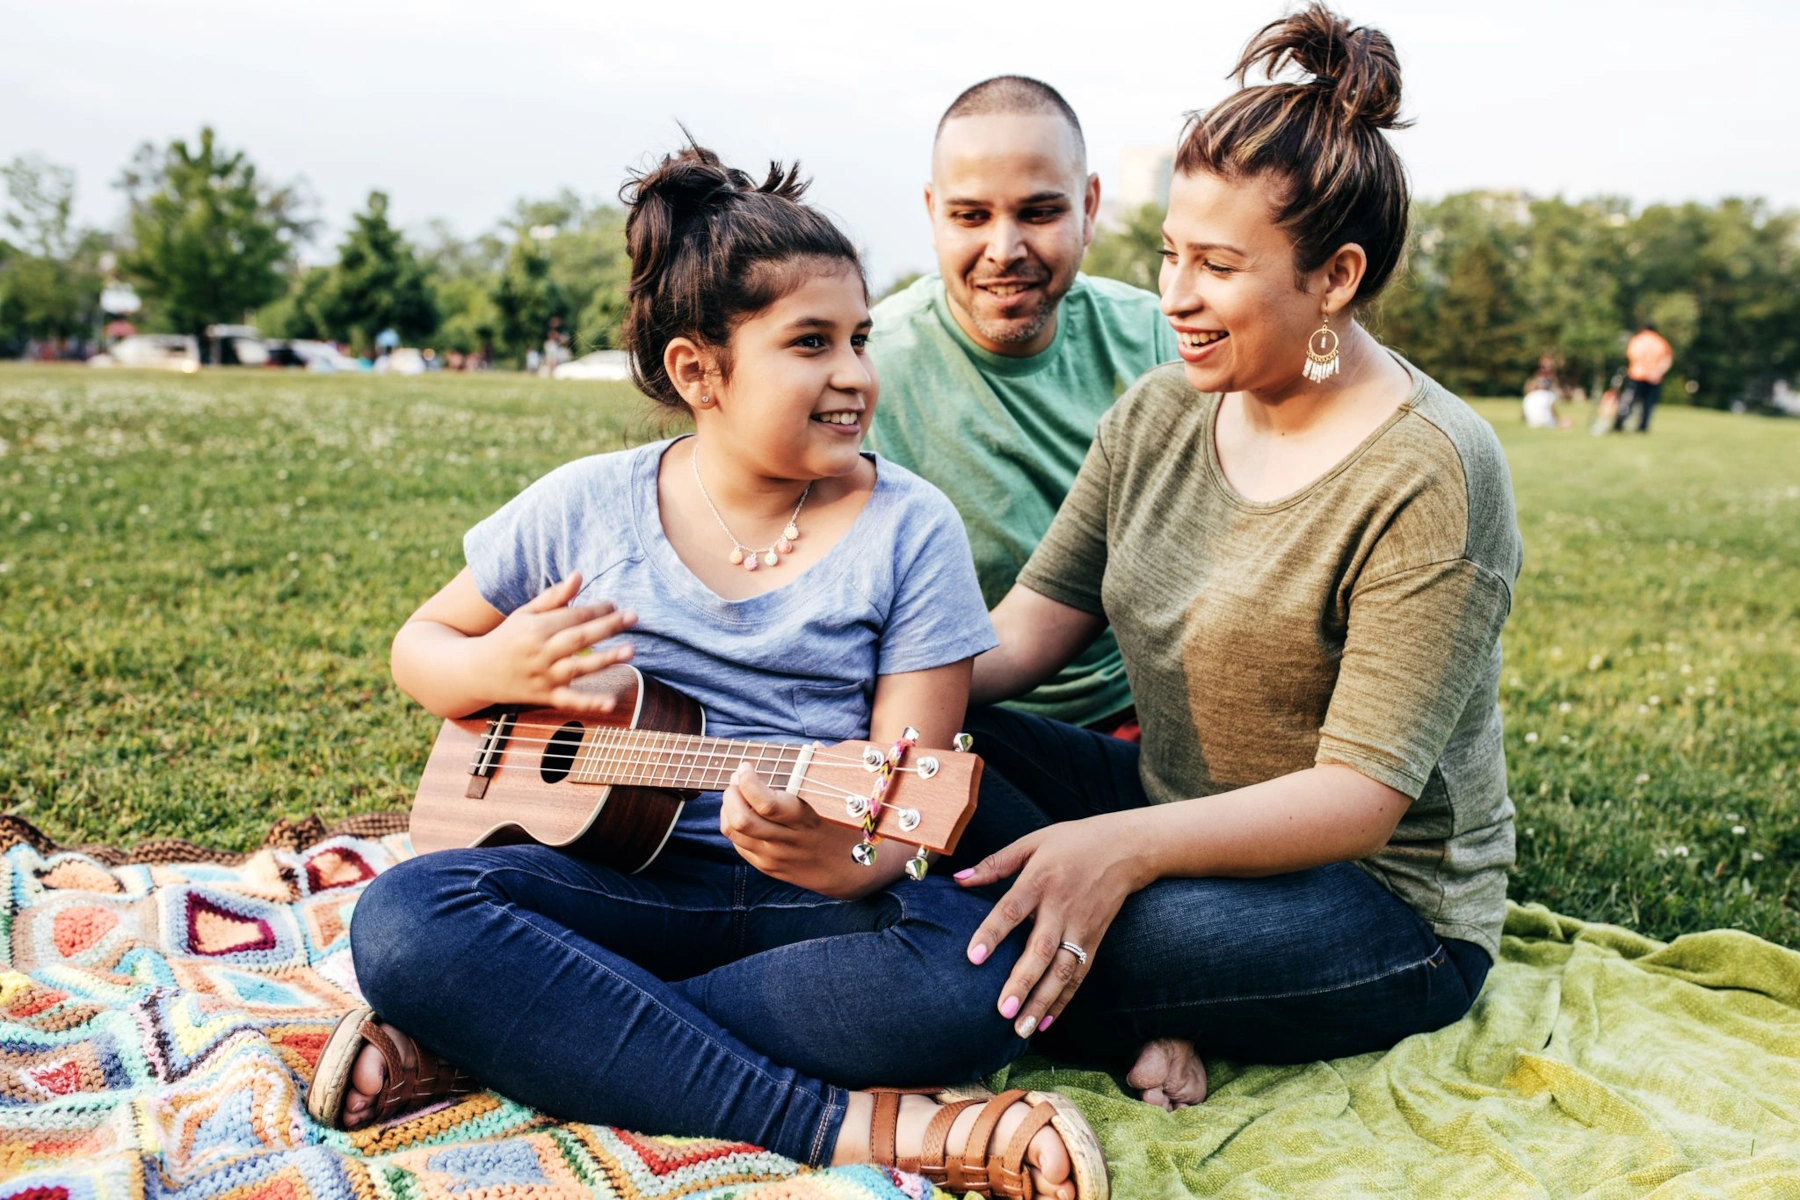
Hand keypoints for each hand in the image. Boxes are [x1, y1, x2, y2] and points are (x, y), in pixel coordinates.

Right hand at [481, 573, 636, 712]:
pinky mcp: (545, 697)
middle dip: (607, 626)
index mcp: (535, 628)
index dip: (596, 610)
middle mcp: (540, 652)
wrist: (476, 672)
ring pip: (578, 668)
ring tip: (631, 650)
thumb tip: (579, 575)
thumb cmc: (507, 638)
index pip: (572, 617)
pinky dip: (590, 703)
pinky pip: (570, 701)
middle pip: (579, 638)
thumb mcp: (525, 613)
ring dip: (605, 659)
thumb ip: (554, 597)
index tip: (616, 605)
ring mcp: (543, 676)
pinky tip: (612, 702)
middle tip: (633, 617)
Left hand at [721, 762, 888, 897]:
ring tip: (736, 793)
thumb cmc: (845, 827)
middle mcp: (787, 841)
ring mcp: (775, 857)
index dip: (748, 782)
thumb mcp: (841, 802)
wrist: (851, 873)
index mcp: (806, 820)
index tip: (746, 767)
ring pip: (734, 832)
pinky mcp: (768, 867)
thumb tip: (814, 749)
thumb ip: (825, 773)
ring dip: (728, 807)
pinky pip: (738, 845)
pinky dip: (733, 824)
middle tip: (737, 779)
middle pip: (742, 820)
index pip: (766, 804)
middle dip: (731, 794)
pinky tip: (744, 812)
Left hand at [955, 813, 1149, 1038]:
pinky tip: (1045, 1022)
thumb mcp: (1032, 842)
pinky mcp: (1094, 940)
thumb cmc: (1073, 842)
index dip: (992, 933)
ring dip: (1042, 1001)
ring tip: (1021, 1029)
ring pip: (1061, 971)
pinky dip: (1063, 1001)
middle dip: (1022, 982)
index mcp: (1040, 881)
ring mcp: (1080, 928)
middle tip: (1002, 1011)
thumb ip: (995, 863)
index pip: (1012, 910)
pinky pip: (1078, 975)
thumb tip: (958, 879)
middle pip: (1040, 950)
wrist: (1126, 848)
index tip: (973, 957)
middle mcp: (1060, 908)